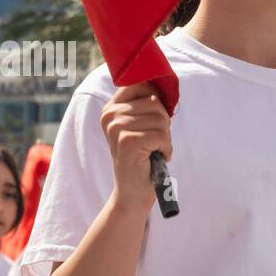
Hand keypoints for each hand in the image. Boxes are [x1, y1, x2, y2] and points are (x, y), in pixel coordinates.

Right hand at [100, 83, 171, 213]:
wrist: (133, 191)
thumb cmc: (142, 157)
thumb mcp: (140, 126)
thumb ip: (147, 104)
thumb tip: (164, 84)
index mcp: (110, 108)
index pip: (142, 85)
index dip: (156, 100)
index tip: (154, 120)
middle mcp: (110, 115)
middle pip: (155, 102)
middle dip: (163, 123)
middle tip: (154, 141)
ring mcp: (116, 128)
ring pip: (160, 119)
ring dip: (165, 138)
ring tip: (154, 150)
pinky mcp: (127, 141)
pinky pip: (161, 135)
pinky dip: (166, 148)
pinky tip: (156, 157)